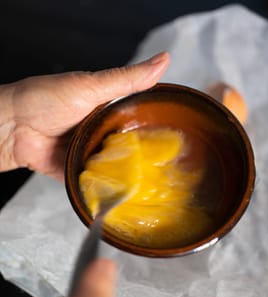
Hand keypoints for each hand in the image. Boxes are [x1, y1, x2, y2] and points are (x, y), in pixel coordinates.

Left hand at [0, 52, 169, 179]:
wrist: (12, 128)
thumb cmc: (45, 99)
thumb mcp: (92, 86)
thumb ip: (127, 80)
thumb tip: (162, 61)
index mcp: (107, 110)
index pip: (140, 117)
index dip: (157, 124)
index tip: (177, 133)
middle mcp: (101, 132)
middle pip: (130, 145)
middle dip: (144, 154)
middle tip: (166, 162)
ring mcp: (91, 153)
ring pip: (117, 166)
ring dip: (128, 171)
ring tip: (150, 180)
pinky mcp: (80, 172)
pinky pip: (99, 182)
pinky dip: (108, 186)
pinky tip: (124, 191)